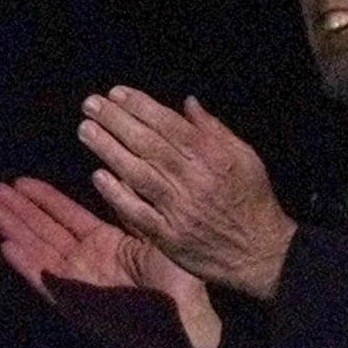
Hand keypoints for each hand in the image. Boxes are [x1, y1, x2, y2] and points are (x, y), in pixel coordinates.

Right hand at [0, 177, 220, 347]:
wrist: (186, 329)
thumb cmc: (182, 285)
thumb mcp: (157, 237)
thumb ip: (131, 211)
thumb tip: (114, 178)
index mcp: (107, 242)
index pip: (67, 214)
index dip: (43, 198)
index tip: (20, 181)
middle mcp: (86, 259)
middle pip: (44, 229)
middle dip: (19, 209)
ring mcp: (77, 282)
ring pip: (37, 249)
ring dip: (13, 229)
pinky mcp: (73, 304)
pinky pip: (44, 281)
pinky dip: (25, 265)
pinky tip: (5, 246)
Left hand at [78, 87, 296, 299]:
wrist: (263, 255)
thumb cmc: (252, 201)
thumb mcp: (245, 157)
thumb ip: (214, 129)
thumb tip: (187, 103)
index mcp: (213, 157)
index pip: (169, 125)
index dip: (140, 106)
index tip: (116, 93)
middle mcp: (193, 180)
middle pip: (148, 144)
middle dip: (115, 121)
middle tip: (90, 104)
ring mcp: (179, 209)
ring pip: (138, 173)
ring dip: (108, 150)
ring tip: (85, 129)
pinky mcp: (169, 236)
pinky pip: (138, 212)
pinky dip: (117, 195)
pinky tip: (98, 177)